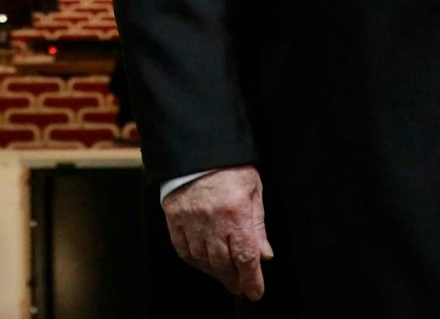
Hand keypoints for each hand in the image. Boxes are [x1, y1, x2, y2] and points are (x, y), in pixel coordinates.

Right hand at [162, 165, 273, 299]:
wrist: (198, 147)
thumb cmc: (230, 166)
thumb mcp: (254, 191)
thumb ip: (258, 225)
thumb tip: (264, 255)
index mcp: (236, 213)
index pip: (245, 257)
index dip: (251, 279)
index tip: (255, 292)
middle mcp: (212, 221)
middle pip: (223, 264)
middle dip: (234, 279)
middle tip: (241, 286)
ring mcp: (191, 222)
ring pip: (203, 260)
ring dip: (216, 272)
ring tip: (225, 275)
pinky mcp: (175, 219)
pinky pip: (184, 250)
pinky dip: (196, 261)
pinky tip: (204, 262)